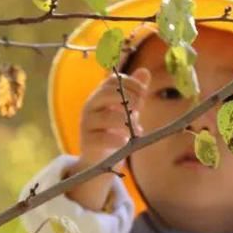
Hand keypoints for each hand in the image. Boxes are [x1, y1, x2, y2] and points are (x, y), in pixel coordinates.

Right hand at [65, 68, 151, 210]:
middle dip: (128, 98)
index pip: (112, 80)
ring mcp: (87, 124)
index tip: (144, 92)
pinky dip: (119, 140)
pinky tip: (126, 142)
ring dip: (127, 122)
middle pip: (107, 93)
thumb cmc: (114, 132)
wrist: (99, 160)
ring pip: (108, 117)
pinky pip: (104, 138)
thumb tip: (145, 72)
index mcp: (99, 96)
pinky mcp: (88, 142)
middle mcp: (90, 107)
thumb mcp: (126, 110)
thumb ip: (134, 93)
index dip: (130, 83)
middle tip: (141, 107)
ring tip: (137, 130)